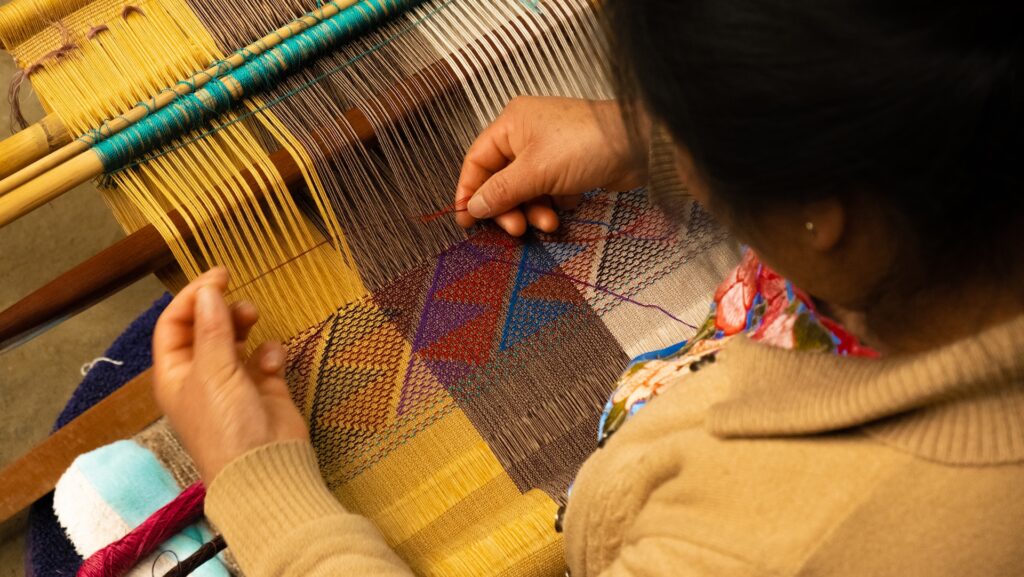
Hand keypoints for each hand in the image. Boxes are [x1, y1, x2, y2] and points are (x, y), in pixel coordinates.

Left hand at [152, 268, 308, 483]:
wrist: (265, 467)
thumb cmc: (226, 424)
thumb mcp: (213, 371)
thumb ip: (212, 328)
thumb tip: (209, 291)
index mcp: (176, 373)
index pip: (174, 324)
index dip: (192, 297)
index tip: (219, 276)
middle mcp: (202, 375)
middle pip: (205, 327)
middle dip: (221, 309)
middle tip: (241, 301)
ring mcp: (235, 381)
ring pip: (237, 338)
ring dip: (245, 324)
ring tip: (255, 318)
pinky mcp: (265, 387)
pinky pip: (266, 357)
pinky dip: (271, 353)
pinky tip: (274, 362)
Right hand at [455, 97, 648, 235]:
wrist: (638, 145)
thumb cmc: (584, 145)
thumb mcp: (535, 172)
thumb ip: (501, 191)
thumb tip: (473, 207)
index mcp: (511, 124)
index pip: (477, 160)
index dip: (469, 191)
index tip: (466, 219)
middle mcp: (526, 134)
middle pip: (501, 179)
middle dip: (509, 207)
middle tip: (516, 229)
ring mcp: (549, 150)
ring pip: (526, 189)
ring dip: (533, 210)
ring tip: (549, 222)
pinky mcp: (569, 166)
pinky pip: (548, 191)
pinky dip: (553, 204)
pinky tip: (566, 207)